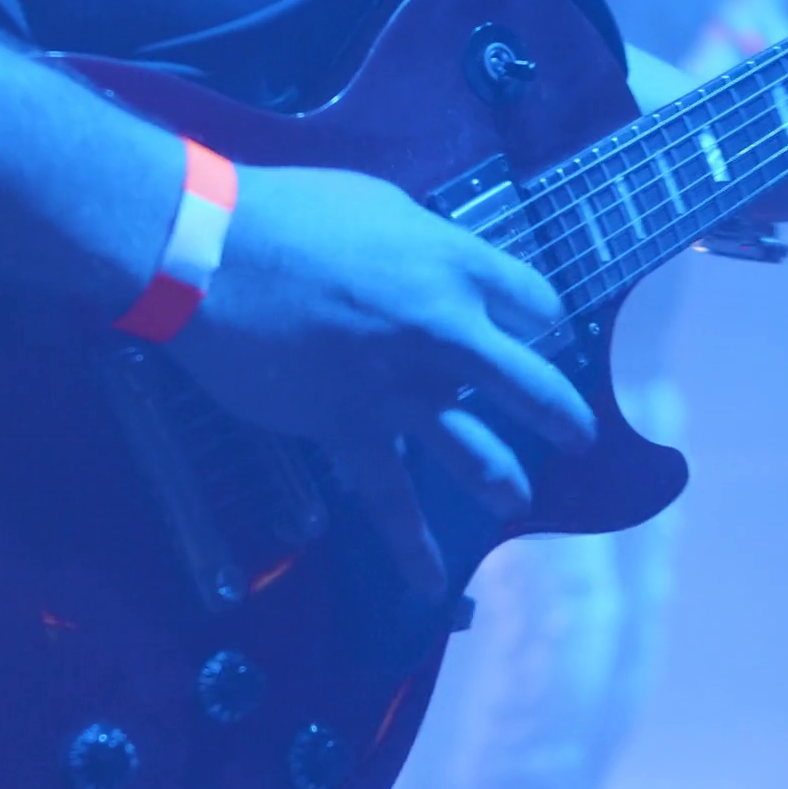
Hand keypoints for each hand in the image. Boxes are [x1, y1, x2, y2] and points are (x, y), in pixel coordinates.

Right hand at [165, 165, 596, 597]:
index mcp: (455, 264)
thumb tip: (440, 267)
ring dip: (501, 477)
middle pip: (530, 383)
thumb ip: (424, 245)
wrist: (210, 253)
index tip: (531, 332)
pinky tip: (430, 583)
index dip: (537, 320)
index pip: (533, 303)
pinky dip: (411, 545)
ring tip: (517, 498)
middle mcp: (443, 331)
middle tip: (577, 436)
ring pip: (474, 446)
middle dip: (560, 414)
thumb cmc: (289, 213)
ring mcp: (400, 387)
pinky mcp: (350, 426)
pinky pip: (390, 497)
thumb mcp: (380, 205)